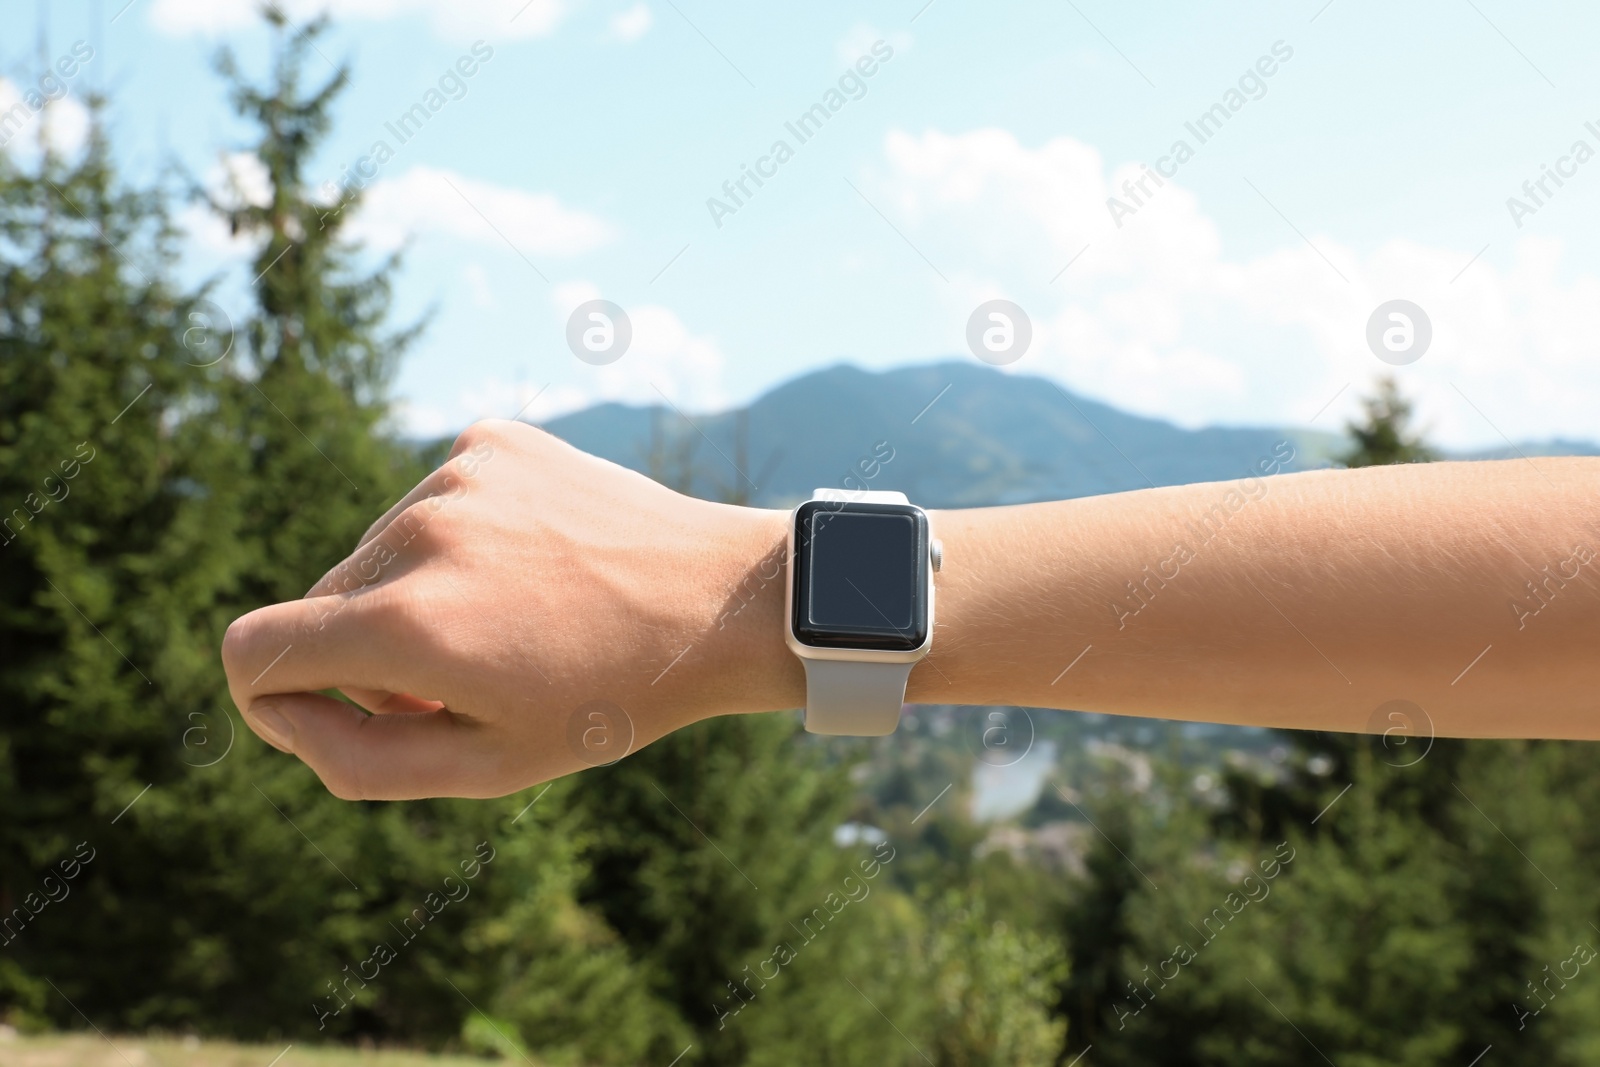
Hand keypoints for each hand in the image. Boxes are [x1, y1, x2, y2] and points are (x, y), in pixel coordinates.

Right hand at [221, 420, 795, 799]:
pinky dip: (458, 542)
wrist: (721, 601)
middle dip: (365, 655)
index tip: (329, 715)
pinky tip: (531, 564)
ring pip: (374, 553)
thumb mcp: (485, 765)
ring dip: (414, 596)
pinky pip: (428, 505)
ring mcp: (456, 478)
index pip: (251, 651)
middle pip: (318, 605)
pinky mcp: (490, 443)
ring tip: (510, 621)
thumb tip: (278, 706)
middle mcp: (418, 536)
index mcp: (407, 625)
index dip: (272, 698)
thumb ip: (354, 758)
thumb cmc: (610, 698)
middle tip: (462, 680)